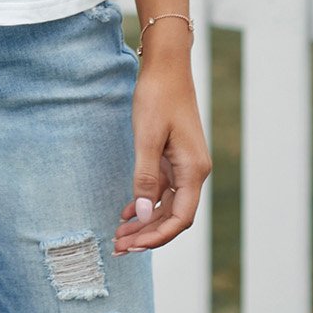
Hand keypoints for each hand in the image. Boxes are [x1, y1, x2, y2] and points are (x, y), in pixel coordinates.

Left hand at [112, 59, 211, 253]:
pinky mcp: (175, 155)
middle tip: (118, 247)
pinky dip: (146, 201)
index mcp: (193, 170)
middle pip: (173, 215)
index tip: (131, 246)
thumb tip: (144, 215)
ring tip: (120, 234)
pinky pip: (163, 188)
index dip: (156, 236)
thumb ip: (146, 177)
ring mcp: (185, 164)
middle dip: (147, 234)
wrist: (166, 65)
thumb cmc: (157, 96)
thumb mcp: (147, 136)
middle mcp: (194, 171)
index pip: (179, 218)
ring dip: (145, 221)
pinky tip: (128, 211)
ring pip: (167, 204)